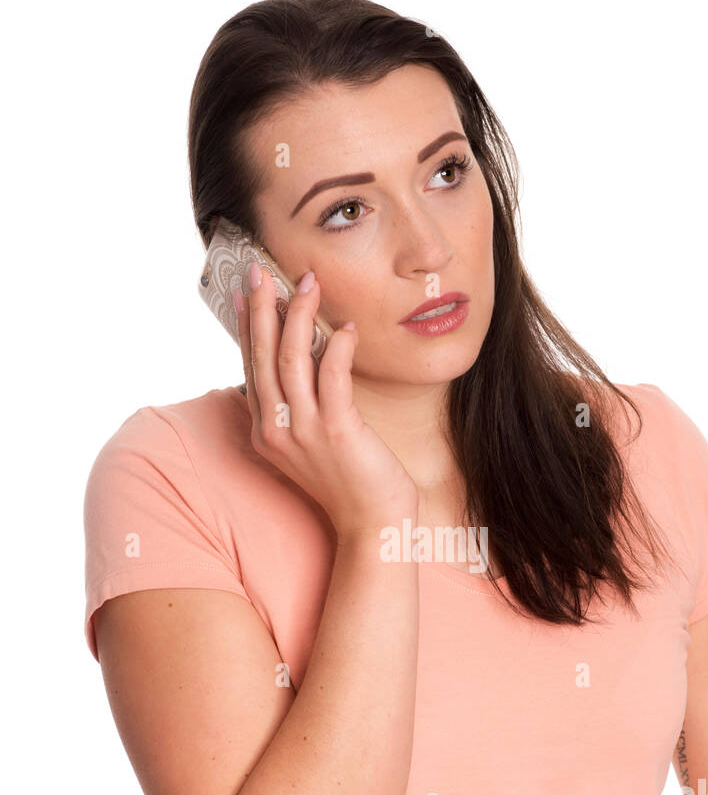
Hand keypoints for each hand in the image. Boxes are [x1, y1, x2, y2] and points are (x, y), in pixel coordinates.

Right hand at [235, 265, 417, 538]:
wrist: (373, 524)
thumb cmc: (350, 480)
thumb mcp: (314, 439)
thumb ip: (303, 403)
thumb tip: (309, 353)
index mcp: (266, 431)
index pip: (251, 367)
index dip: (248, 326)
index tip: (247, 291)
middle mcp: (276, 430)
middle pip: (263, 357)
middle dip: (262, 309)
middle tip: (260, 270)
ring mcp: (304, 432)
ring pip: (292, 361)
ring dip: (299, 317)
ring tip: (308, 284)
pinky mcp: (337, 432)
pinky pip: (333, 378)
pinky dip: (339, 348)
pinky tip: (347, 328)